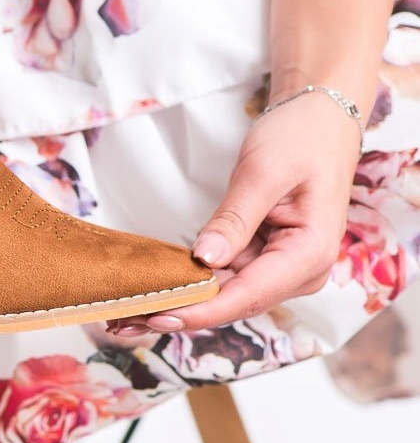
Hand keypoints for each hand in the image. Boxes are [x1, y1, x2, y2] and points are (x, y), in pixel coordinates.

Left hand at [107, 92, 359, 335]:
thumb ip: (234, 219)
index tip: (156, 316)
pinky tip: (155, 289)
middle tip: (124, 321)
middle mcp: (298, 271)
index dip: (199, 310)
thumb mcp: (262, 173)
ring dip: (180, 302)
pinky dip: (191, 282)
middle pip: (232, 302)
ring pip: (224, 293)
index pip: (247, 295)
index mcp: (310, 255)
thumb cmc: (299, 140)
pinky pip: (223, 275)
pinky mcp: (263, 257)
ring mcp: (280, 267)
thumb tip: (205, 260)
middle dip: (180, 312)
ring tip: (129, 312)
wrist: (318, 121)